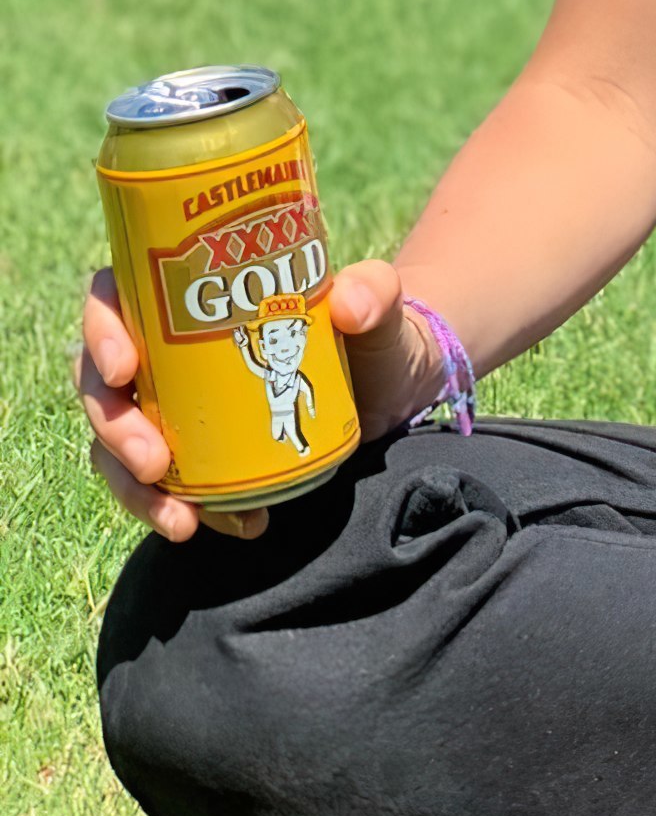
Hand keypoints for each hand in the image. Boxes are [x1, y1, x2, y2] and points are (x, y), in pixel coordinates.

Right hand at [77, 258, 442, 544]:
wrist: (393, 386)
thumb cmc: (370, 329)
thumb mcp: (379, 302)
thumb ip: (374, 290)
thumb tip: (348, 305)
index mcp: (184, 298)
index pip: (113, 299)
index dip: (101, 330)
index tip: (126, 367)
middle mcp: (166, 354)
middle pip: (102, 385)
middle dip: (115, 429)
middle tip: (155, 462)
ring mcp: (174, 407)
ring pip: (117, 447)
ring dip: (134, 490)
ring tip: (182, 520)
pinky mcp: (196, 455)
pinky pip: (166, 487)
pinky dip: (186, 510)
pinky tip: (233, 526)